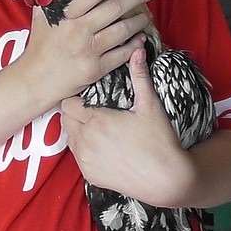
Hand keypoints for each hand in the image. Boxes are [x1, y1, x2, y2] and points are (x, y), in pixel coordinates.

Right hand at [12, 0, 157, 104]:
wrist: (36, 79)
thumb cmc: (41, 44)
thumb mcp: (43, 16)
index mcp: (66, 15)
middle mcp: (78, 31)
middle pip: (114, 9)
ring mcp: (88, 51)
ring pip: (122, 31)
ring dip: (140, 20)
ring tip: (148, 14)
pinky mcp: (95, 69)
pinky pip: (122, 54)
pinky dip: (135, 45)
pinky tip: (141, 38)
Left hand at [61, 48, 194, 206]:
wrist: (165, 180)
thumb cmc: (159, 141)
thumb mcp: (150, 106)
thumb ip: (140, 77)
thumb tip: (138, 50)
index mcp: (97, 121)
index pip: (68, 104)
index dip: (77, 99)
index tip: (88, 99)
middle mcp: (85, 141)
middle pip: (65, 120)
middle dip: (75, 114)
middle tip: (92, 112)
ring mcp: (86, 160)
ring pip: (69, 138)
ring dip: (77, 131)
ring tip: (96, 129)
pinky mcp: (89, 175)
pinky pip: (77, 157)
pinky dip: (84, 150)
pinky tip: (102, 147)